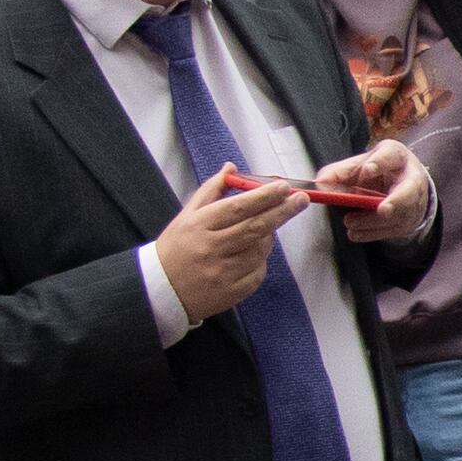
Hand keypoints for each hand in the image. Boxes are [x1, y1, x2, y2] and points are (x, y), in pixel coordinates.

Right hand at [151, 168, 307, 320]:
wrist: (160, 290)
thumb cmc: (176, 248)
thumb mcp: (187, 215)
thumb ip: (211, 190)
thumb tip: (232, 168)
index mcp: (199, 225)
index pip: (237, 208)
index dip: (263, 196)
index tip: (283, 186)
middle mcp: (211, 248)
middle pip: (255, 228)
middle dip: (282, 211)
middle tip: (301, 199)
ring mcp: (222, 272)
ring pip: (260, 250)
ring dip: (269, 237)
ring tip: (265, 229)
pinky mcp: (231, 292)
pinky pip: (258, 272)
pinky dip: (260, 261)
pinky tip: (250, 255)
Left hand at [308, 137, 430, 243]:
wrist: (406, 184)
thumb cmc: (382, 170)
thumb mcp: (363, 162)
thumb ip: (342, 171)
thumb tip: (319, 182)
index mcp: (398, 158)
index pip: (391, 156)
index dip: (380, 163)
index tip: (367, 170)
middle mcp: (412, 181)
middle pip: (407, 193)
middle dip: (396, 202)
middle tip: (382, 209)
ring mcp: (413, 205)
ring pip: (397, 216)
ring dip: (373, 221)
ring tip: (350, 221)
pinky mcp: (406, 223)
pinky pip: (390, 231)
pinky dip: (371, 233)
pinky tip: (355, 233)